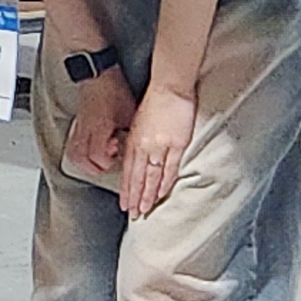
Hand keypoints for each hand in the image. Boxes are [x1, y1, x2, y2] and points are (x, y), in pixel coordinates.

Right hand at [61, 64, 136, 181]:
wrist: (98, 74)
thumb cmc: (113, 89)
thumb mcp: (128, 113)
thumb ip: (129, 132)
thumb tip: (136, 145)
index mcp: (99, 126)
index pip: (97, 155)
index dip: (107, 162)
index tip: (116, 158)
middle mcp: (85, 129)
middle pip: (79, 158)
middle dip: (93, 167)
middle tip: (106, 165)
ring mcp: (79, 126)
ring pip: (73, 152)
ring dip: (85, 162)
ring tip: (97, 161)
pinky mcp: (78, 123)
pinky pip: (73, 143)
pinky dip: (81, 151)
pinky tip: (90, 149)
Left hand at [118, 81, 198, 219]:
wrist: (168, 87)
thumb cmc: (155, 100)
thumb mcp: (138, 122)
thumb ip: (137, 140)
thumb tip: (137, 155)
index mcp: (134, 140)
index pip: (128, 171)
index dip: (126, 188)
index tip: (125, 202)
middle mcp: (143, 146)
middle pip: (137, 177)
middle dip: (134, 197)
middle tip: (132, 213)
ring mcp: (159, 146)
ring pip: (151, 176)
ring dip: (147, 195)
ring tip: (144, 209)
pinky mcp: (176, 144)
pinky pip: (169, 168)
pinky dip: (164, 183)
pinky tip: (161, 193)